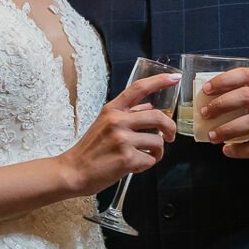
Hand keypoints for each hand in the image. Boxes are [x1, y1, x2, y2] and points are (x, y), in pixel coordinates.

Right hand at [58, 71, 178, 194]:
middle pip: (158, 116)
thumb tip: (148, 106)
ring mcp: (122, 139)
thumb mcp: (104, 124)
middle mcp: (117, 121)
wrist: (73, 171)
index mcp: (112, 110)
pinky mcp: (127, 158)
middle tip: (170, 135)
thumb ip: (127, 114)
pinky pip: (151, 159)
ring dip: (156, 152)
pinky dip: (147, 164)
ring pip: (158, 141)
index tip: (174, 77)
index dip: (159, 81)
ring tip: (145, 156)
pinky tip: (135, 166)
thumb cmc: (90, 150)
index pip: (138, 88)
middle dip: (170, 128)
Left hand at [197, 68, 248, 161]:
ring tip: (212, 136)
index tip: (207, 89)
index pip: (247, 76)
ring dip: (228, 129)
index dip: (224, 80)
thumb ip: (247, 94)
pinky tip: (228, 150)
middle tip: (206, 114)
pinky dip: (241, 150)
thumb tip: (211, 101)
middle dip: (222, 104)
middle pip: (247, 97)